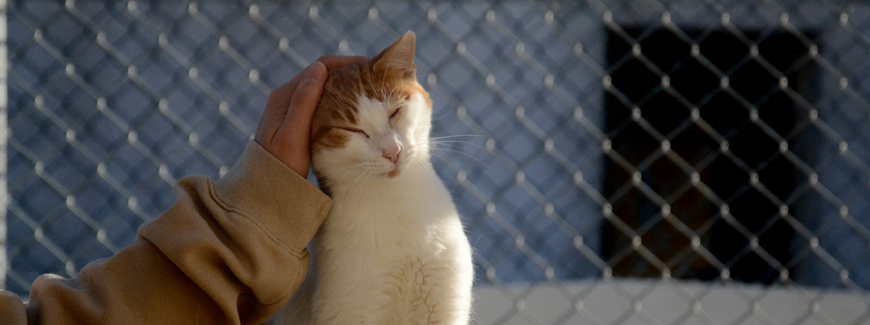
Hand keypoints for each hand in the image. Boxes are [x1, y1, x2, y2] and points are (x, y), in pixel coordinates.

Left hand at [255, 56, 366, 177]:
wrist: (266, 188)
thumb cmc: (280, 166)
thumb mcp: (293, 135)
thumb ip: (304, 102)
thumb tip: (319, 69)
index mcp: (284, 96)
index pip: (319, 68)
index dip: (345, 64)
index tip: (369, 68)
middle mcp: (287, 97)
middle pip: (322, 75)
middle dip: (348, 73)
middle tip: (374, 80)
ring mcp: (291, 108)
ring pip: (323, 88)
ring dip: (344, 87)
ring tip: (369, 92)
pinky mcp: (298, 120)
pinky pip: (321, 102)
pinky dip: (338, 100)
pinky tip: (353, 109)